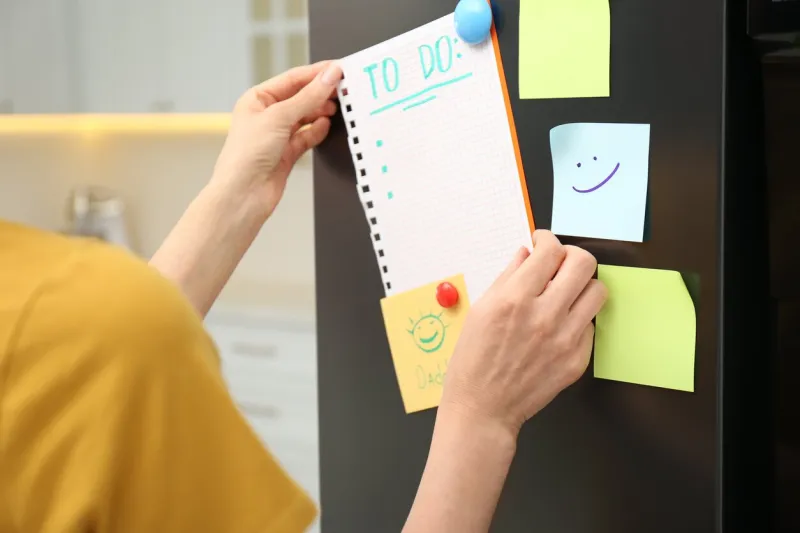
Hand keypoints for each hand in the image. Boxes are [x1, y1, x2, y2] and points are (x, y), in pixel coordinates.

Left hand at [210, 61, 342, 218]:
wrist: (244, 195)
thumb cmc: (246, 156)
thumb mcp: (279, 117)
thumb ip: (308, 97)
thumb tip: (329, 76)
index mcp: (257, 99)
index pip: (292, 79)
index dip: (316, 73)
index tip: (338, 69)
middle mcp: (266, 115)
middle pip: (300, 97)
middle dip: (321, 92)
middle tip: (343, 88)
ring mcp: (277, 135)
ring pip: (305, 117)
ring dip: (320, 111)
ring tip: (338, 107)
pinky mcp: (286, 154)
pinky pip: (306, 137)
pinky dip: (317, 131)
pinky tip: (326, 126)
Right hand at [441, 230, 607, 437]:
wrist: (483, 408)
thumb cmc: (473, 362)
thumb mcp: (480, 311)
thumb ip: (507, 278)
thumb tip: (526, 254)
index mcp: (515, 299)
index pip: (549, 250)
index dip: (546, 240)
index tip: (542, 243)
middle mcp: (545, 315)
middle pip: (583, 263)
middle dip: (570, 256)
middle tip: (558, 263)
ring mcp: (565, 339)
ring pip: (597, 291)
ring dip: (581, 285)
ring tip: (564, 293)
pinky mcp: (577, 359)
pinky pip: (590, 324)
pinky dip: (576, 318)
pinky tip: (558, 325)